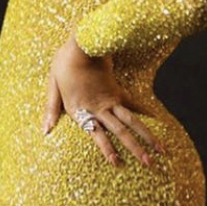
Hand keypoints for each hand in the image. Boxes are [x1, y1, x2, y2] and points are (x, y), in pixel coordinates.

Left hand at [42, 35, 164, 166]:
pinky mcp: (117, 90)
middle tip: (149, 163)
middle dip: (136, 149)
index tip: (117, 163)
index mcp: (80, 110)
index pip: (96, 135)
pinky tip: (156, 121)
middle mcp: (98, 108)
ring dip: (147, 136)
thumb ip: (51, 108)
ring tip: (161, 149)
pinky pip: (133, 104)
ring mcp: (110, 100)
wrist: (83, 42)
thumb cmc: (64, 63)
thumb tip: (45, 131)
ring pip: (132, 121)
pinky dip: (145, 113)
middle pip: (120, 132)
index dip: (107, 149)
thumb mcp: (52, 85)